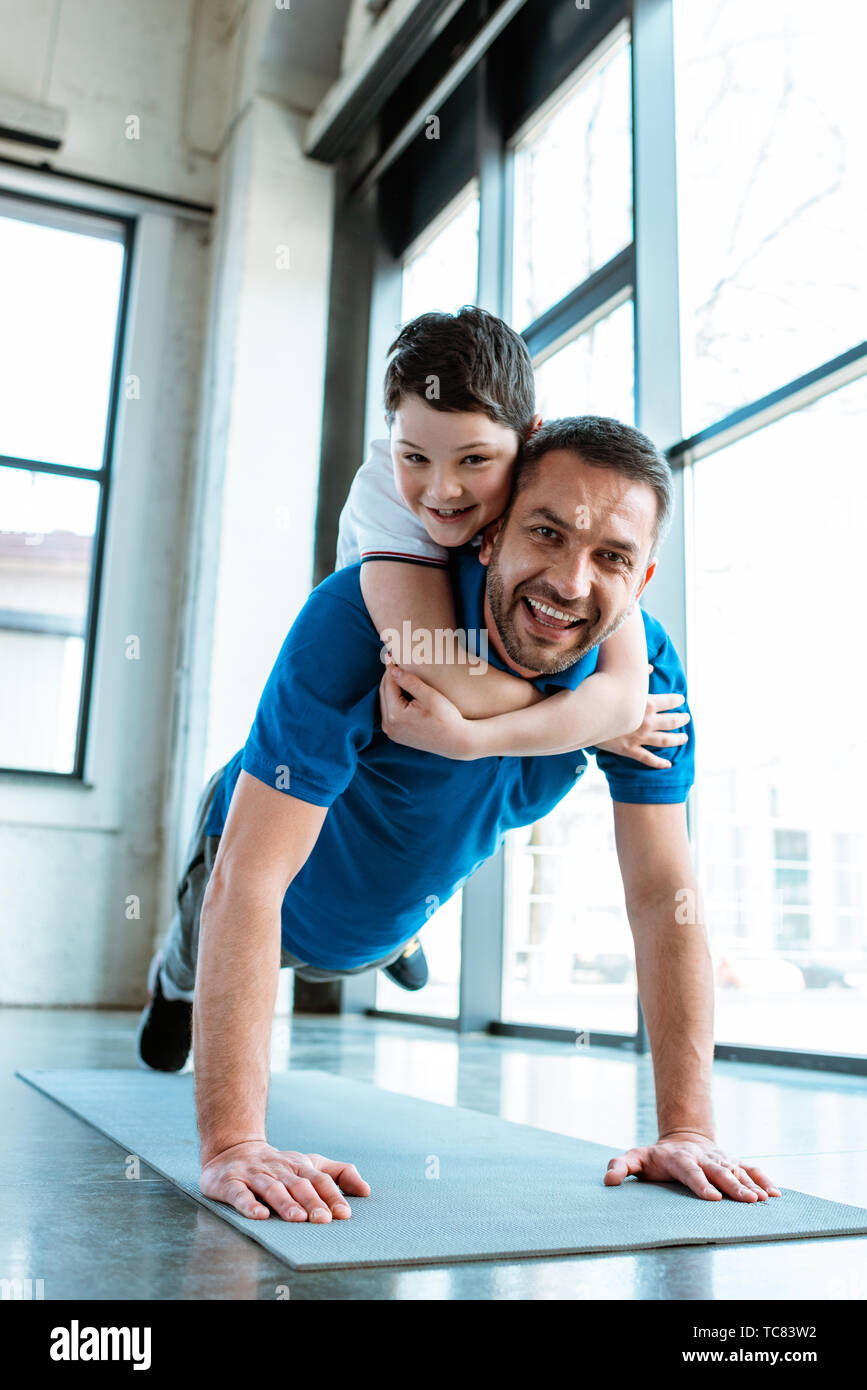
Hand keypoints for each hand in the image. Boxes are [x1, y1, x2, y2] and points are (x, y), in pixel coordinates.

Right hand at [200, 1140, 369, 1221]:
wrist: (232, 1150)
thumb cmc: (279, 1166)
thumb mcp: (310, 1164)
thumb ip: (339, 1174)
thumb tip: (366, 1190)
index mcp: (299, 1166)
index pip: (319, 1180)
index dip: (331, 1195)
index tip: (344, 1214)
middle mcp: (278, 1169)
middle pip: (297, 1185)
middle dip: (312, 1202)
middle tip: (324, 1220)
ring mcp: (254, 1175)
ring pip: (272, 1189)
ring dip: (285, 1204)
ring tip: (298, 1219)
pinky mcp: (229, 1183)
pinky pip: (239, 1194)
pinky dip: (249, 1204)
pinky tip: (259, 1216)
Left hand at [378, 660, 471, 758]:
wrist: (457, 742)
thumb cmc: (447, 718)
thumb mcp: (430, 696)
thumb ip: (409, 682)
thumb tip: (392, 669)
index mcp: (395, 715)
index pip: (389, 684)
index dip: (391, 668)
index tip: (392, 654)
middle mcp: (389, 725)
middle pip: (384, 693)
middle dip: (389, 676)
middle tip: (393, 659)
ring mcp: (391, 732)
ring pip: (385, 702)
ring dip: (390, 687)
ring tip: (397, 672)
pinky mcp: (396, 735)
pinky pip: (389, 712)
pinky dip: (393, 700)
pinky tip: (401, 690)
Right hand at [595, 664, 689, 767]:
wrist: (584, 718)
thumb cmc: (602, 697)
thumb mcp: (619, 682)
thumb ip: (638, 676)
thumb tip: (650, 667)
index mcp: (646, 704)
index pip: (669, 702)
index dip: (677, 701)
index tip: (681, 700)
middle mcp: (647, 722)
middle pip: (671, 722)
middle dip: (681, 720)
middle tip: (686, 718)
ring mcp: (639, 738)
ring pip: (665, 741)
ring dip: (677, 739)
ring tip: (684, 738)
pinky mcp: (629, 750)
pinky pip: (648, 759)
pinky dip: (659, 763)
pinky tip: (668, 765)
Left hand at [604, 1130, 781, 1201]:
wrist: (681, 1140)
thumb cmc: (656, 1157)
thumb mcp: (635, 1158)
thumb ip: (620, 1166)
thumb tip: (609, 1181)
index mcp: (679, 1158)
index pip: (690, 1171)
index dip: (700, 1184)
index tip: (712, 1198)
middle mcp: (702, 1157)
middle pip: (718, 1172)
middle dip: (733, 1186)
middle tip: (747, 1201)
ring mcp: (719, 1158)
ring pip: (736, 1170)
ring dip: (750, 1185)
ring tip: (762, 1200)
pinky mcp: (731, 1161)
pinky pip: (750, 1169)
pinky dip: (763, 1179)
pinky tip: (775, 1194)